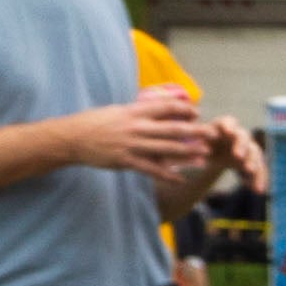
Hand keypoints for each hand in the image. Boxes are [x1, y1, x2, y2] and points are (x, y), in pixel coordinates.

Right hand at [89, 87, 220, 192]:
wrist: (71, 138)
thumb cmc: (94, 122)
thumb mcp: (116, 110)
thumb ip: (138, 111)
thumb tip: (158, 108)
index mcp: (133, 111)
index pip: (165, 107)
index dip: (184, 109)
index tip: (197, 112)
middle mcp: (135, 127)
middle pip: (172, 129)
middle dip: (196, 131)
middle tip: (215, 134)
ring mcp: (132, 145)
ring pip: (166, 149)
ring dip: (189, 153)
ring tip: (206, 155)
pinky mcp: (126, 161)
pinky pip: (151, 169)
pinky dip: (168, 175)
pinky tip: (182, 179)